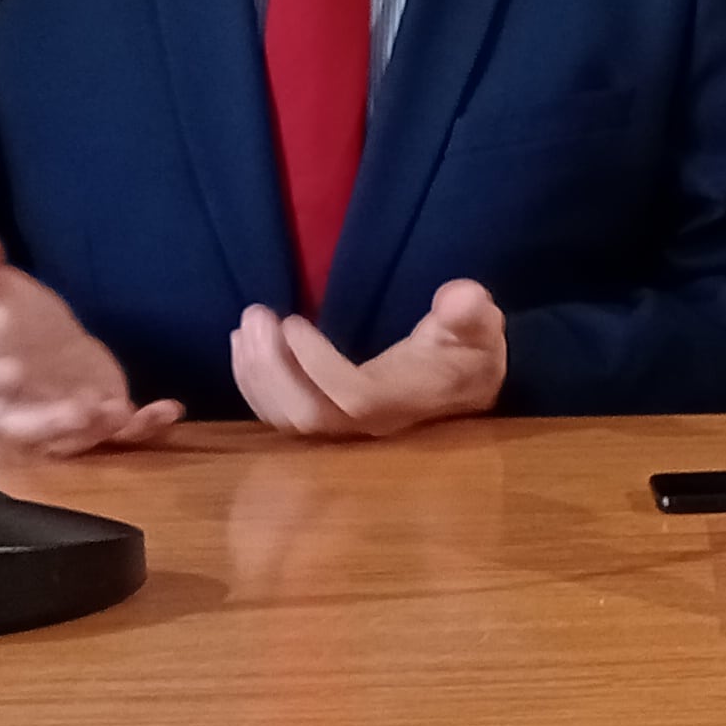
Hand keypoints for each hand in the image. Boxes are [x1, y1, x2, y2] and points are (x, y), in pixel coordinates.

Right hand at [0, 222, 181, 455]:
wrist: (40, 342)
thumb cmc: (6, 320)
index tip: (15, 369)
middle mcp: (16, 408)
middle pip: (28, 425)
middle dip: (53, 422)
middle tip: (82, 411)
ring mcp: (58, 421)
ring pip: (72, 436)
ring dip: (96, 427)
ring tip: (121, 411)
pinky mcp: (95, 423)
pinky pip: (119, 433)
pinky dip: (144, 425)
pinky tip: (169, 409)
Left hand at [230, 279, 506, 440]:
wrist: (469, 380)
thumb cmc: (471, 348)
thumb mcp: (480, 325)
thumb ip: (470, 313)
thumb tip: (460, 298)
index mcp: (405, 400)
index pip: (353, 396)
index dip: (316, 365)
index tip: (294, 321)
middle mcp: (370, 423)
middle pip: (309, 415)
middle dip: (273, 368)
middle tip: (256, 316)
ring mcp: (346, 427)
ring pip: (288, 419)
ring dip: (258, 374)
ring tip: (247, 326)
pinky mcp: (328, 419)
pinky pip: (282, 414)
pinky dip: (255, 385)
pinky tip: (245, 347)